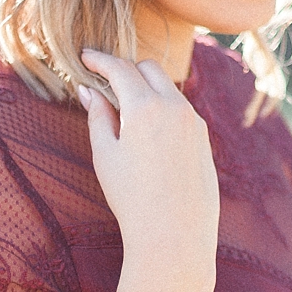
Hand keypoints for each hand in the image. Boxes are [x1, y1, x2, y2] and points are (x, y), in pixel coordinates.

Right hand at [79, 50, 218, 291]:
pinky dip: (163, 108)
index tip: (86, 56)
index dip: (100, 59)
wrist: (175, 235)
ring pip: (169, 88)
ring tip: (126, 107)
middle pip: (149, 68)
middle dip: (126, 68)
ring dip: (147, 88)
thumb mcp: (106, 155)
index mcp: (146, 107)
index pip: (120, 68)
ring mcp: (195, 122)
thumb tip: (89, 90)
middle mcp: (175, 107)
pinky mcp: (205, 139)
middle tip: (105, 80)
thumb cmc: (132, 199)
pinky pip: (182, 110)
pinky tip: (150, 130)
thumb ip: (98, 116)